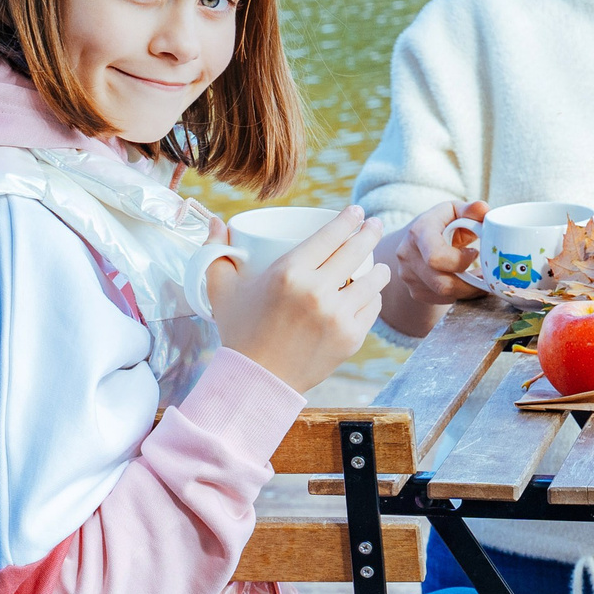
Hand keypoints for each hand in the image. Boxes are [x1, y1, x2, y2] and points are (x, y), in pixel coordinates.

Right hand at [212, 206, 390, 392]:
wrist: (257, 381)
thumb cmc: (239, 332)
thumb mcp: (221, 290)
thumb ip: (215, 253)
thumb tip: (216, 222)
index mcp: (288, 273)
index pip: (330, 234)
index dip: (348, 218)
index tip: (356, 211)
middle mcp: (317, 291)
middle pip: (356, 250)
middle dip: (370, 231)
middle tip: (374, 224)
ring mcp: (337, 316)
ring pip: (373, 279)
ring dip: (378, 268)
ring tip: (378, 264)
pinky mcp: (351, 337)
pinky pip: (372, 307)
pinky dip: (372, 298)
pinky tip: (370, 292)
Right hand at [388, 200, 490, 305]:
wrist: (414, 241)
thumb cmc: (440, 224)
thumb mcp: (454, 211)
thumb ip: (470, 210)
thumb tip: (483, 209)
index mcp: (419, 232)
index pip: (435, 256)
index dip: (460, 261)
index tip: (475, 253)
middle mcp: (408, 255)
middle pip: (442, 282)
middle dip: (468, 282)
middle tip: (483, 273)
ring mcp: (409, 276)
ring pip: (443, 294)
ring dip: (467, 290)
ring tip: (478, 278)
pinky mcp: (415, 291)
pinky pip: (441, 300)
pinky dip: (458, 294)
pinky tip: (465, 282)